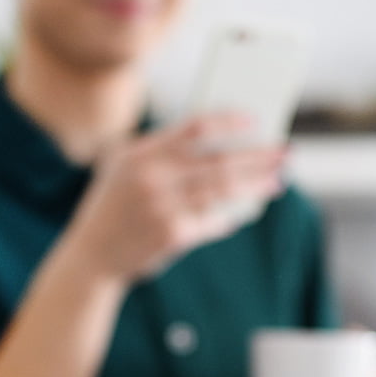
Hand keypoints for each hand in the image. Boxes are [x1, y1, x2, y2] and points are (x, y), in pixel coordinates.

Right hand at [63, 112, 288, 284]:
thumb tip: (221, 145)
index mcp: (141, 153)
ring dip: (255, 185)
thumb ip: (162, 154)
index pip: (195, 127)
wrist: (90, 256)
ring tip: (277, 180)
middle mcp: (152, 177)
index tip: (254, 119)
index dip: (228, 121)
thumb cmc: (113, 209)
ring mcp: (163, 207)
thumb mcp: (124, 170)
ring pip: (223, 190)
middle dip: (257, 156)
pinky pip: (212, 221)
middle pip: (219, 160)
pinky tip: (242, 213)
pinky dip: (228, 217)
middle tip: (284, 152)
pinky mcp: (172, 235)